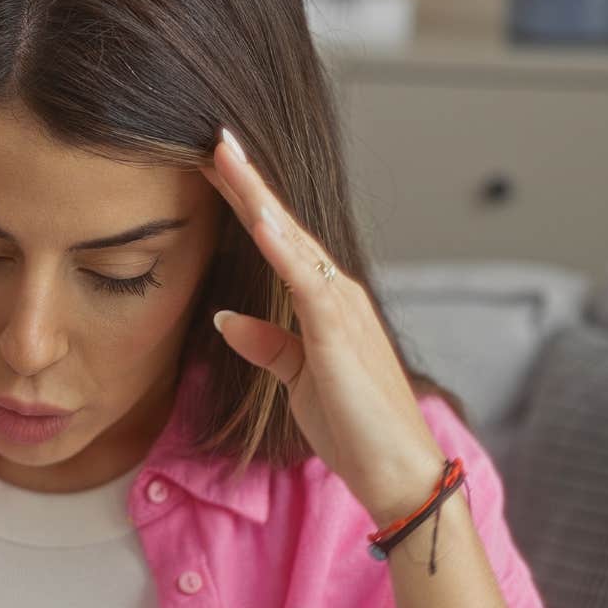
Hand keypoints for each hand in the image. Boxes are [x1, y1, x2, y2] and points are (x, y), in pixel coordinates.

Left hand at [202, 129, 443, 525]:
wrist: (395, 470)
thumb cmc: (354, 427)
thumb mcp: (297, 379)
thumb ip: (267, 344)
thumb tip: (227, 318)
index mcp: (323, 300)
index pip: (275, 238)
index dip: (244, 200)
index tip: (212, 165)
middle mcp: (335, 291)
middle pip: (280, 224)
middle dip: (246, 180)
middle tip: (214, 136)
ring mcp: (340, 307)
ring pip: (291, 239)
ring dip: (257, 196)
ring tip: (224, 156)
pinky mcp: (338, 333)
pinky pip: (304, 280)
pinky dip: (280, 246)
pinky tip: (256, 218)